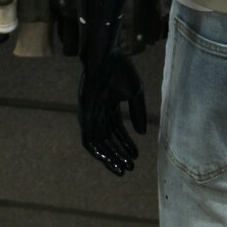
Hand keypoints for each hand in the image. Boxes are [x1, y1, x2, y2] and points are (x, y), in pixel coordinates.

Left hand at [78, 49, 147, 175]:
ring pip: (98, 143)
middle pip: (108, 139)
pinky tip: (108, 160)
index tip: (136, 157)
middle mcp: (99, 112)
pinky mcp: (84, 116)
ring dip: (110, 157)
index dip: (127, 144)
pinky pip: (88, 139)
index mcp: (110, 105)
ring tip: (121, 169)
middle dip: (119, 154)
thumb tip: (142, 135)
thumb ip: (138, 113)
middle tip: (129, 168)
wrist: (107, 57)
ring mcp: (90, 114)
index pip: (117, 130)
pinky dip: (97, 151)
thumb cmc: (121, 69)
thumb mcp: (136, 93)